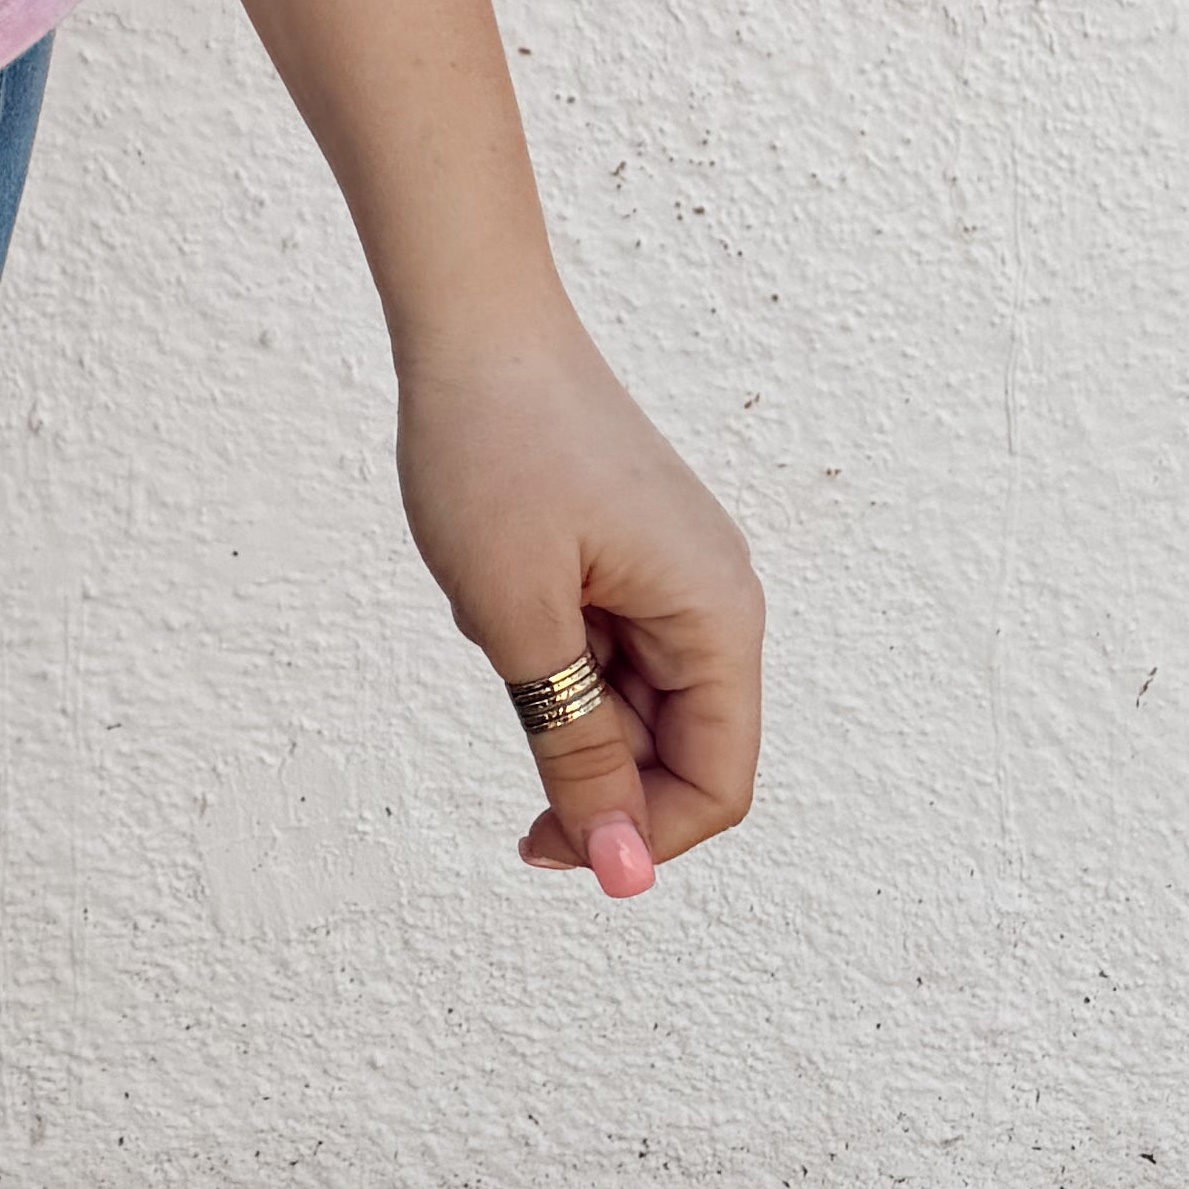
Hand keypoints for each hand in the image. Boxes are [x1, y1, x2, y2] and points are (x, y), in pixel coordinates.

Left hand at [394, 298, 761, 894]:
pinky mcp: (629, 551)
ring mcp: (672, 571)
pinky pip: (595, 640)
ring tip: (494, 600)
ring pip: (622, 696)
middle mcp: (714, 598)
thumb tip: (619, 869)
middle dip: (581, 752)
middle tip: (501, 686)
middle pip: (674, 747)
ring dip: (549, 684)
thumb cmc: (495, 452)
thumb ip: (576, 751)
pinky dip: (539, 634)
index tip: (539, 845)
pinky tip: (492, 571)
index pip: (714, 785)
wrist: (470, 320)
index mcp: (718, 618)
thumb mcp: (522, 621)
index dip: (636, 837)